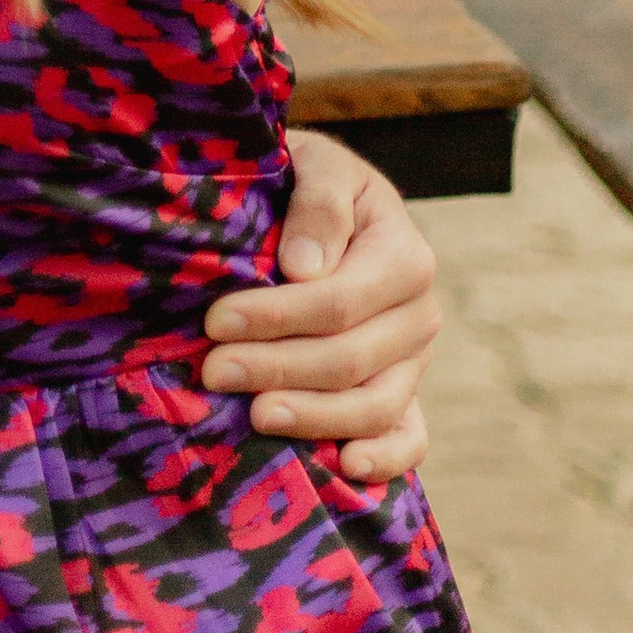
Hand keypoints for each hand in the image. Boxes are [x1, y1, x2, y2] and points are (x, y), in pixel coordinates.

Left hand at [200, 130, 439, 489]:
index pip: (338, 301)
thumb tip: (304, 269)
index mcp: (404, 255)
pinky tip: (343, 467)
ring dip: (314, 417)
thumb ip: (318, 204)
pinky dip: (384, 459)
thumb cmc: (306, 182)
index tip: (216, 321)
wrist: (319, 205)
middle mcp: (419, 314)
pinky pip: (408, 438)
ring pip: (375, 406)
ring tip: (256, 417)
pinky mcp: (404, 395)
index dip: (276, 316)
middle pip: (350, 359)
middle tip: (213, 372)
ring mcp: (414, 361)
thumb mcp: (315, 165)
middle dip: (277, 368)